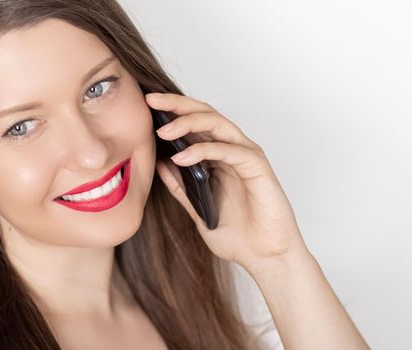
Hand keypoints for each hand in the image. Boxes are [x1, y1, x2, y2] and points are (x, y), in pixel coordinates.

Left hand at [146, 92, 308, 269]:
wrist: (265, 259)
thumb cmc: (238, 237)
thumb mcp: (197, 210)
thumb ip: (181, 187)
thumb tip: (160, 164)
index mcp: (219, 158)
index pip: (195, 124)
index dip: (172, 111)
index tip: (146, 106)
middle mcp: (233, 151)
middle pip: (205, 115)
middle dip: (177, 105)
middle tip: (151, 101)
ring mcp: (247, 157)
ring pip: (218, 124)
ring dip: (189, 123)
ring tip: (163, 130)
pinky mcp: (258, 168)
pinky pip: (229, 150)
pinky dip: (204, 151)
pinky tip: (181, 157)